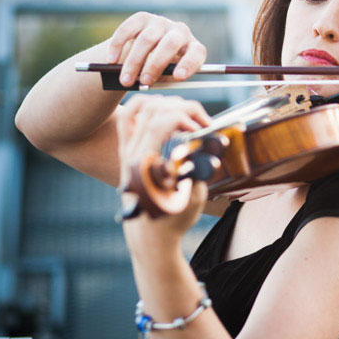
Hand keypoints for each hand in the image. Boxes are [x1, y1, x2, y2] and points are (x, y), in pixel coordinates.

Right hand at [107, 12, 207, 86]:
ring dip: (134, 62)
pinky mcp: (142, 18)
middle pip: (169, 44)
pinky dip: (118, 46)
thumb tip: (144, 82)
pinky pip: (128, 29)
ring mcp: (161, 22)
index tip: (178, 77)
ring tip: (125, 80)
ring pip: (147, 40)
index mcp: (193, 47)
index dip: (189, 63)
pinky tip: (111, 60)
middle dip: (155, 65)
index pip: (197, 52)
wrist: (147, 53)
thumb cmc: (161, 69)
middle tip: (143, 81)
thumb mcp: (167, 76)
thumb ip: (160, 79)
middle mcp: (180, 31)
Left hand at [118, 94, 211, 251]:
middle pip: (152, 110)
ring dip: (169, 104)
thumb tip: (210, 152)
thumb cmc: (172, 219)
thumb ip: (198, 174)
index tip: (202, 127)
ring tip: (189, 117)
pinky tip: (167, 110)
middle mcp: (131, 154)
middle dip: (182, 108)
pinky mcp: (128, 149)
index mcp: (144, 166)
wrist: (149, 234)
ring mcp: (127, 150)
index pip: (158, 124)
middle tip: (202, 122)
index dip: (184, 117)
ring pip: (140, 108)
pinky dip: (148, 105)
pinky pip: (130, 116)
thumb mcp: (190, 200)